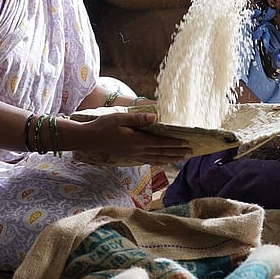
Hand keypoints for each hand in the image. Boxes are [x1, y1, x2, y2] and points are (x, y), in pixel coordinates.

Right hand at [77, 111, 191, 165]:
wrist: (89, 139)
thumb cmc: (103, 126)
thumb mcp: (119, 118)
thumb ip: (138, 119)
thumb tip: (155, 117)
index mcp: (137, 140)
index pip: (160, 143)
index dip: (174, 144)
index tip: (187, 143)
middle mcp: (137, 150)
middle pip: (161, 152)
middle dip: (177, 152)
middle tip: (190, 152)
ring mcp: (133, 155)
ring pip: (156, 158)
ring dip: (170, 158)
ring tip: (182, 158)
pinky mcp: (129, 156)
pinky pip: (147, 160)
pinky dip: (158, 161)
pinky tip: (163, 161)